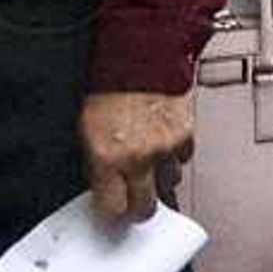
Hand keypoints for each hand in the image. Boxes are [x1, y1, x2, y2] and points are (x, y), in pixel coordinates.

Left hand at [79, 92, 192, 222]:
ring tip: (149, 165)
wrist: (140, 60)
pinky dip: (175, 156)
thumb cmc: (108, 91)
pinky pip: (183, 158)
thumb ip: (96, 164)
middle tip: (134, 203)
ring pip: (168, 183)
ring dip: (159, 179)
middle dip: (138, 209)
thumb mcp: (86, 132)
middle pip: (145, 207)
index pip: (113, 208)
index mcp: (106, 158)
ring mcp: (165, 148)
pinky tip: (164, 145)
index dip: (112, 211)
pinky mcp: (186, 135)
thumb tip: (104, 187)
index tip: (112, 208)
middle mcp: (138, 157)